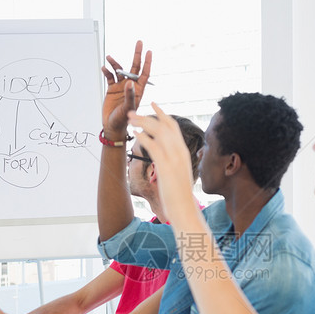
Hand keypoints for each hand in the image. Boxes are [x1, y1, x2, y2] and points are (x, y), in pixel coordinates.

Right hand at [101, 40, 151, 136]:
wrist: (112, 126)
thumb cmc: (123, 120)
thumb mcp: (128, 108)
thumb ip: (129, 95)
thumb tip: (129, 82)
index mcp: (138, 90)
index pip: (144, 73)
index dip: (147, 62)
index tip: (149, 51)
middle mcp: (130, 87)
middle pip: (134, 67)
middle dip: (137, 55)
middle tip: (139, 42)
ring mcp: (121, 87)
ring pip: (120, 70)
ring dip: (115, 63)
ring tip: (109, 58)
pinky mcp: (112, 89)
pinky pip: (110, 77)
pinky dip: (106, 71)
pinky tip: (104, 68)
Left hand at [128, 104, 198, 222]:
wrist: (184, 208)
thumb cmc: (180, 194)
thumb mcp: (178, 173)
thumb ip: (172, 162)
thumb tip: (163, 158)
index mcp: (183, 151)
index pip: (173, 126)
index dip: (162, 114)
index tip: (153, 105)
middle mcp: (180, 151)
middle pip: (164, 125)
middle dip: (147, 116)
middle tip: (132, 112)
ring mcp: (174, 158)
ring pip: (158, 131)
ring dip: (142, 122)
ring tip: (129, 119)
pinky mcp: (166, 166)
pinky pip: (153, 146)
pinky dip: (143, 137)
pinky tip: (134, 133)